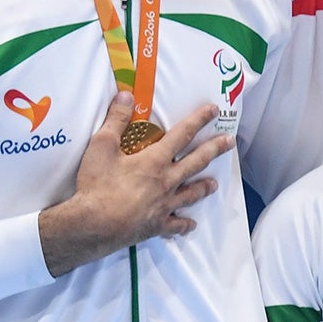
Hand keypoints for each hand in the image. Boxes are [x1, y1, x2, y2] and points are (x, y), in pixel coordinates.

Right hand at [37, 93, 232, 275]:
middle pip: (196, 162)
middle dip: (214, 149)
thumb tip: (126, 96)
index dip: (199, 120)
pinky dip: (184, 224)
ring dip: (203, 187)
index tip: (214, 110)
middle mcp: (166, 181)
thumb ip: (116, 119)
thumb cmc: (97, 184)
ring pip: (191, 194)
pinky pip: (175, 225)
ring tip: (214, 184)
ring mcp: (163, 205)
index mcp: (155, 160)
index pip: (182, 134)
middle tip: (229, 142)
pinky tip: (190, 224)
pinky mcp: (156, 226)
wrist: (93, 225)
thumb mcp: (102, 145)